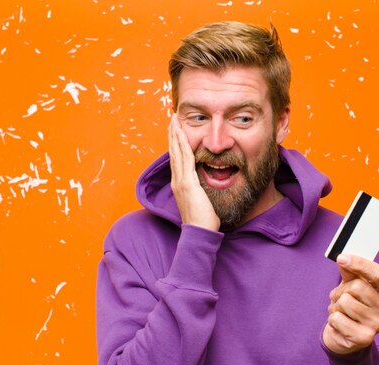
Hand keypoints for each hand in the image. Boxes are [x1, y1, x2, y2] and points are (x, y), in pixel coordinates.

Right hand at [168, 114, 219, 230]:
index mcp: (180, 183)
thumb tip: (206, 183)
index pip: (177, 158)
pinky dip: (181, 144)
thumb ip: (201, 189)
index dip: (176, 143)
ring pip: (177, 152)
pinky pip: (184, 158)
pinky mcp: (186, 182)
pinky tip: (181, 134)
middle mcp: (177, 180)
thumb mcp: (201, 200)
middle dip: (173, 134)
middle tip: (172, 119)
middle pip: (174, 151)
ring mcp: (180, 181)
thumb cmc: (203, 220)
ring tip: (174, 121)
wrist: (199, 232)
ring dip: (175, 135)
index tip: (176, 130)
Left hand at [323, 254, 378, 354]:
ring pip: (345, 302)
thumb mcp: (353, 284)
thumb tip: (344, 258)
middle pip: (357, 286)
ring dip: (336, 305)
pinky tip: (341, 323)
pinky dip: (333, 319)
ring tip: (342, 311)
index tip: (341, 257)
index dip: (359, 263)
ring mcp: (378, 326)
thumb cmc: (353, 304)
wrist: (347, 335)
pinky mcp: (364, 338)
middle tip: (341, 297)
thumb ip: (350, 271)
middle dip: (342, 289)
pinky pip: (336, 318)